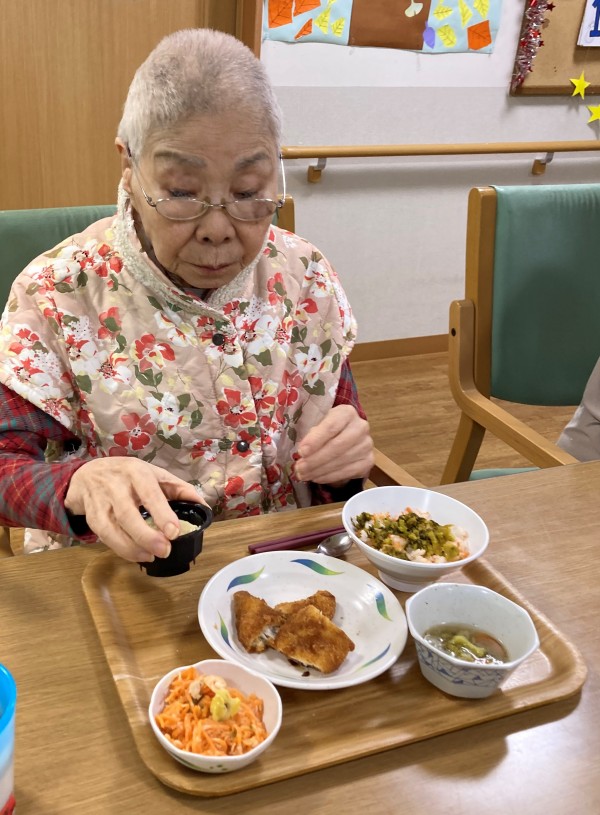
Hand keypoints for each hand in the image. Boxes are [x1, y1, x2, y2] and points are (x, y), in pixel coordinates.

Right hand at [64, 458, 206, 562]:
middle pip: (127, 513)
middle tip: (164, 550)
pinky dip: (121, 549)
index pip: (149, 493)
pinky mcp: (92, 517)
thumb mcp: (155, 474)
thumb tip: (203, 506)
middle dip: (145, 535)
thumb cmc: (129, 475)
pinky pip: (104, 536)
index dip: (161, 513)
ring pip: (111, 528)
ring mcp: (100, 502)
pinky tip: (137, 555)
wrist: (88, 474)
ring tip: (151, 557)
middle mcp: (115, 485)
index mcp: (137, 472)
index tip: (174, 532)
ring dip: (131, 547)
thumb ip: (179, 489)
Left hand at [294, 405, 373, 485]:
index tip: (301, 452)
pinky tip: (317, 477)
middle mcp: (361, 427)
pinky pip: (348, 472)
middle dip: (315, 459)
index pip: (331, 426)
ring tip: (304, 474)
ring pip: (342, 460)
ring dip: (320, 470)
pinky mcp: (368, 461)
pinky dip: (330, 476)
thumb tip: (303, 452)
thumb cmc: (328, 430)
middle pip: (337, 445)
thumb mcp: (319, 425)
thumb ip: (312, 435)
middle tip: (299, 468)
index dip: (315, 440)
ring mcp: (366, 445)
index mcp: (346, 413)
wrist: (347, 438)